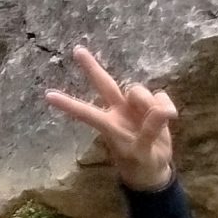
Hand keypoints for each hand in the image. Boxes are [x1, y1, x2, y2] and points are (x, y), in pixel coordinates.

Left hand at [45, 45, 176, 190]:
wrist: (154, 167)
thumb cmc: (141, 162)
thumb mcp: (142, 152)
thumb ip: (149, 132)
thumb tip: (161, 112)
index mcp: (108, 125)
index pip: (86, 112)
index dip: (69, 104)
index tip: (47, 95)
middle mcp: (118, 111)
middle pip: (104, 84)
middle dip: (91, 68)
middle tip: (76, 50)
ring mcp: (134, 106)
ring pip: (138, 90)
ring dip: (149, 103)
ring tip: (160, 122)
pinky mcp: (153, 104)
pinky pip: (160, 95)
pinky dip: (166, 105)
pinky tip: (170, 118)